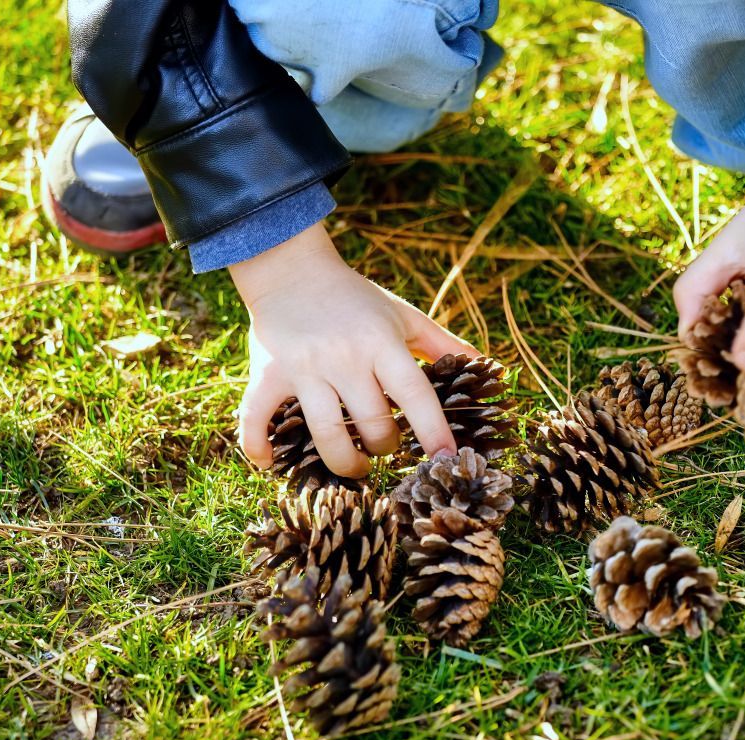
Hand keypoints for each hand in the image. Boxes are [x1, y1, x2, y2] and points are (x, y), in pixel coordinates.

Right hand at [230, 223, 478, 477]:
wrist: (291, 269)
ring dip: (346, 462)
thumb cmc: (356, 299)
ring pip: (327, 434)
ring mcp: (304, 368)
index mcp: (382, 343)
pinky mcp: (267, 374)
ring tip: (355, 465)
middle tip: (386, 447)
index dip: (433, 430)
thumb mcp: (403, 316)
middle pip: (373, 424)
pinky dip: (259, 447)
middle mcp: (344, 357)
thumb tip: (487, 364)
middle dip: (386, 448)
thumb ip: (442, 344)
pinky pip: (257, 418)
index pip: (415, 393)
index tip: (447, 458)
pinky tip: (270, 463)